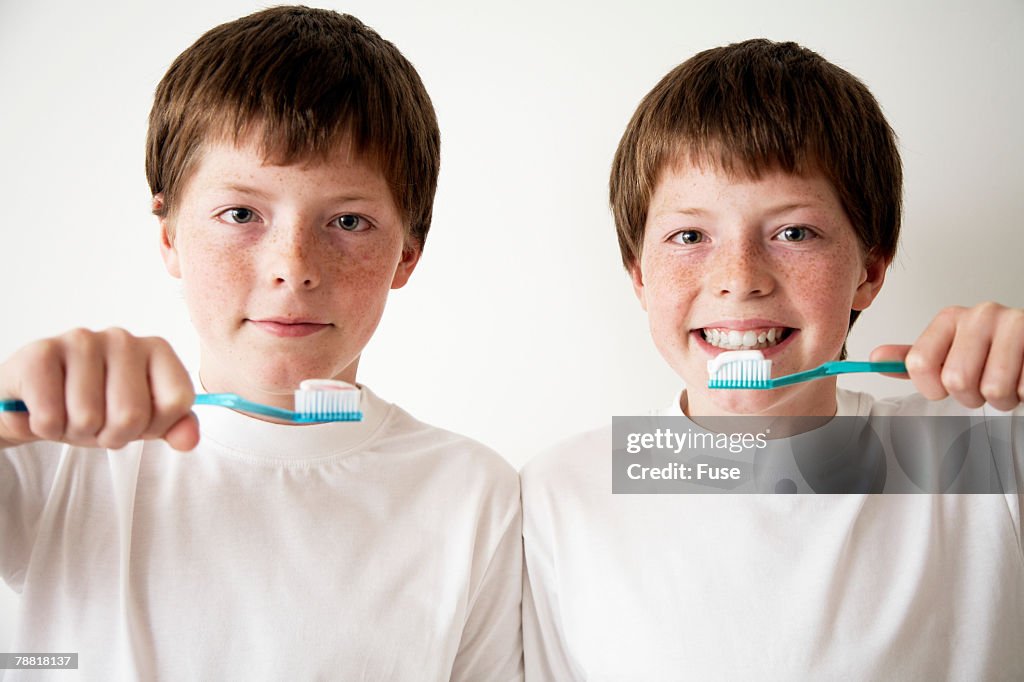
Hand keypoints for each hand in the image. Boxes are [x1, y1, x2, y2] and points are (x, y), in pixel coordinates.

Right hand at [0, 328, 198, 450]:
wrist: (39, 398)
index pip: (177, 401)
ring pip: (89, 418)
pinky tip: (47, 411)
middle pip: (132, 415)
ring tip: (71, 415)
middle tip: (98, 424)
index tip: (138, 422)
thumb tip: (189, 439)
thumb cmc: (99, 405)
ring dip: (76, 432)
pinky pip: (50, 416)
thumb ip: (174, 426)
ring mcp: (82, 341)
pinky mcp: (41, 352)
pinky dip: (47, 428)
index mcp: (157, 349)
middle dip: (112, 435)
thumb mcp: (144, 419)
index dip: (156, 427)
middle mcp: (123, 338)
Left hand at [870, 302, 1023, 410]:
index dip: (931, 388)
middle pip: (956, 380)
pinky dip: (1022, 393)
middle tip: (981, 384)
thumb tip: (875, 359)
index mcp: (950, 318)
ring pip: (993, 389)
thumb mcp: (947, 352)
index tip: (943, 386)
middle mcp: (981, 315)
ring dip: (1000, 398)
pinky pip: (1022, 389)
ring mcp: (1015, 325)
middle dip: (971, 396)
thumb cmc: (989, 352)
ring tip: (1005, 381)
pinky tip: (1022, 377)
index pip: (918, 364)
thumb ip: (913, 358)